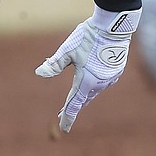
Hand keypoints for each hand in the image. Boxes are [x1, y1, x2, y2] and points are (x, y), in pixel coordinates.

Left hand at [35, 7, 140, 132]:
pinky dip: (94, 85)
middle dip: (73, 106)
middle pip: (84, 99)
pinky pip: (103, 82)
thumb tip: (39, 73)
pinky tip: (91, 82)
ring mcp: (110, 77)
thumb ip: (55, 64)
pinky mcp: (116, 70)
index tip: (63, 128)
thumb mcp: (68, 50)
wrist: (113, 26)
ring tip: (76, 99)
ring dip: (84, 95)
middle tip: (63, 115)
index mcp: (87, 81)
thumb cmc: (88, 37)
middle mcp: (100, 83)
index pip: (74, 104)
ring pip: (94, 90)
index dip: (68, 117)